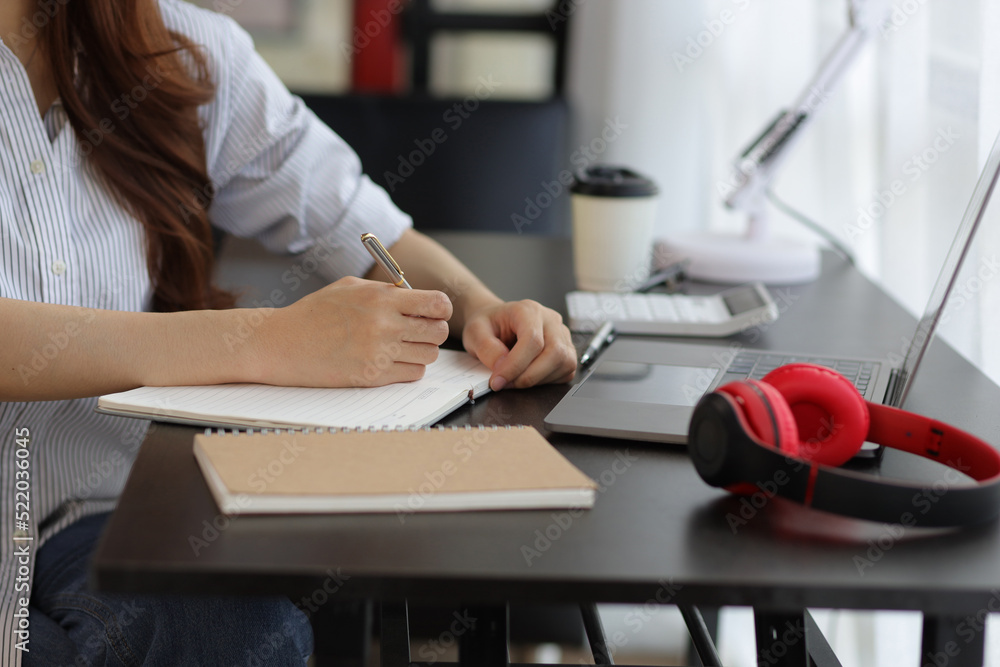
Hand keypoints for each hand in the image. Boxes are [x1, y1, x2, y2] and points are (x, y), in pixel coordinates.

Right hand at [251, 277, 451, 386]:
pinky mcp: (373, 377)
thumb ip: (386, 290)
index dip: (440, 309)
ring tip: (399, 346)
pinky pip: (412, 374)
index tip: (432, 312)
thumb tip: (416, 296)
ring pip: (428, 356)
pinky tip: (389, 360)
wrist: (282, 343)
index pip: (437, 304)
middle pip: (438, 332)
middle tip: (417, 331)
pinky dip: (407, 369)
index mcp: (381, 298)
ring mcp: (379, 353)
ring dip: (420, 352)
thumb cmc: (314, 313)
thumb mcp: (350, 287)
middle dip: (432, 331)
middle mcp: (384, 325)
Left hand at [461, 300, 576, 389]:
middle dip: (529, 376)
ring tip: (515, 379)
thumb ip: (486, 348)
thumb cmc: (489, 325)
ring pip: (564, 364)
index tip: (498, 380)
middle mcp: (550, 320)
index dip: (515, 365)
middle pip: (555, 353)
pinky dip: (547, 380)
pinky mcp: (567, 350)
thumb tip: (502, 366)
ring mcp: (562, 335)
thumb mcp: (475, 332)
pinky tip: (528, 375)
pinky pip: (566, 371)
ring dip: (538, 380)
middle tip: (506, 383)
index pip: (532, 340)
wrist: (497, 323)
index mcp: (528, 310)